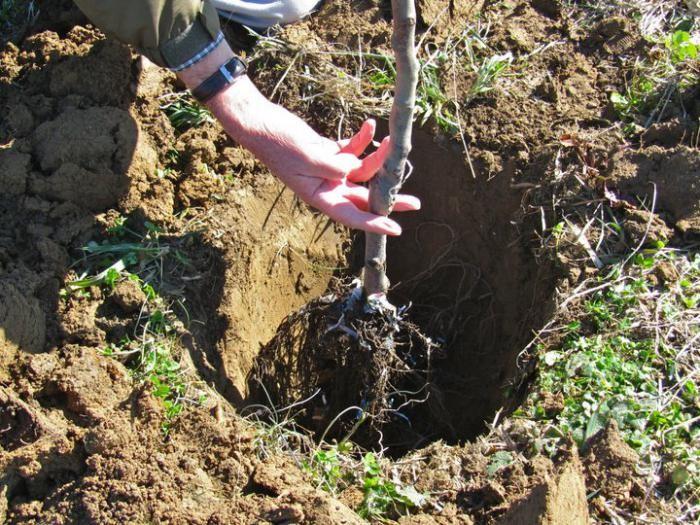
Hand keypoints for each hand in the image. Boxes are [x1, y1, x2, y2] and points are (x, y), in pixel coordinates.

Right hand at [206, 77, 419, 235]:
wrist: (262, 123)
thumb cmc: (279, 144)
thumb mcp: (308, 156)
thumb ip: (334, 165)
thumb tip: (356, 168)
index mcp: (320, 196)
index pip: (351, 216)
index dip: (374, 223)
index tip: (395, 228)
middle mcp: (327, 187)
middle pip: (364, 198)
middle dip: (388, 198)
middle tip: (415, 202)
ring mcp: (329, 170)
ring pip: (362, 171)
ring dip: (378, 157)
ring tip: (392, 141)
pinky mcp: (329, 153)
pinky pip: (352, 150)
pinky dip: (362, 139)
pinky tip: (370, 125)